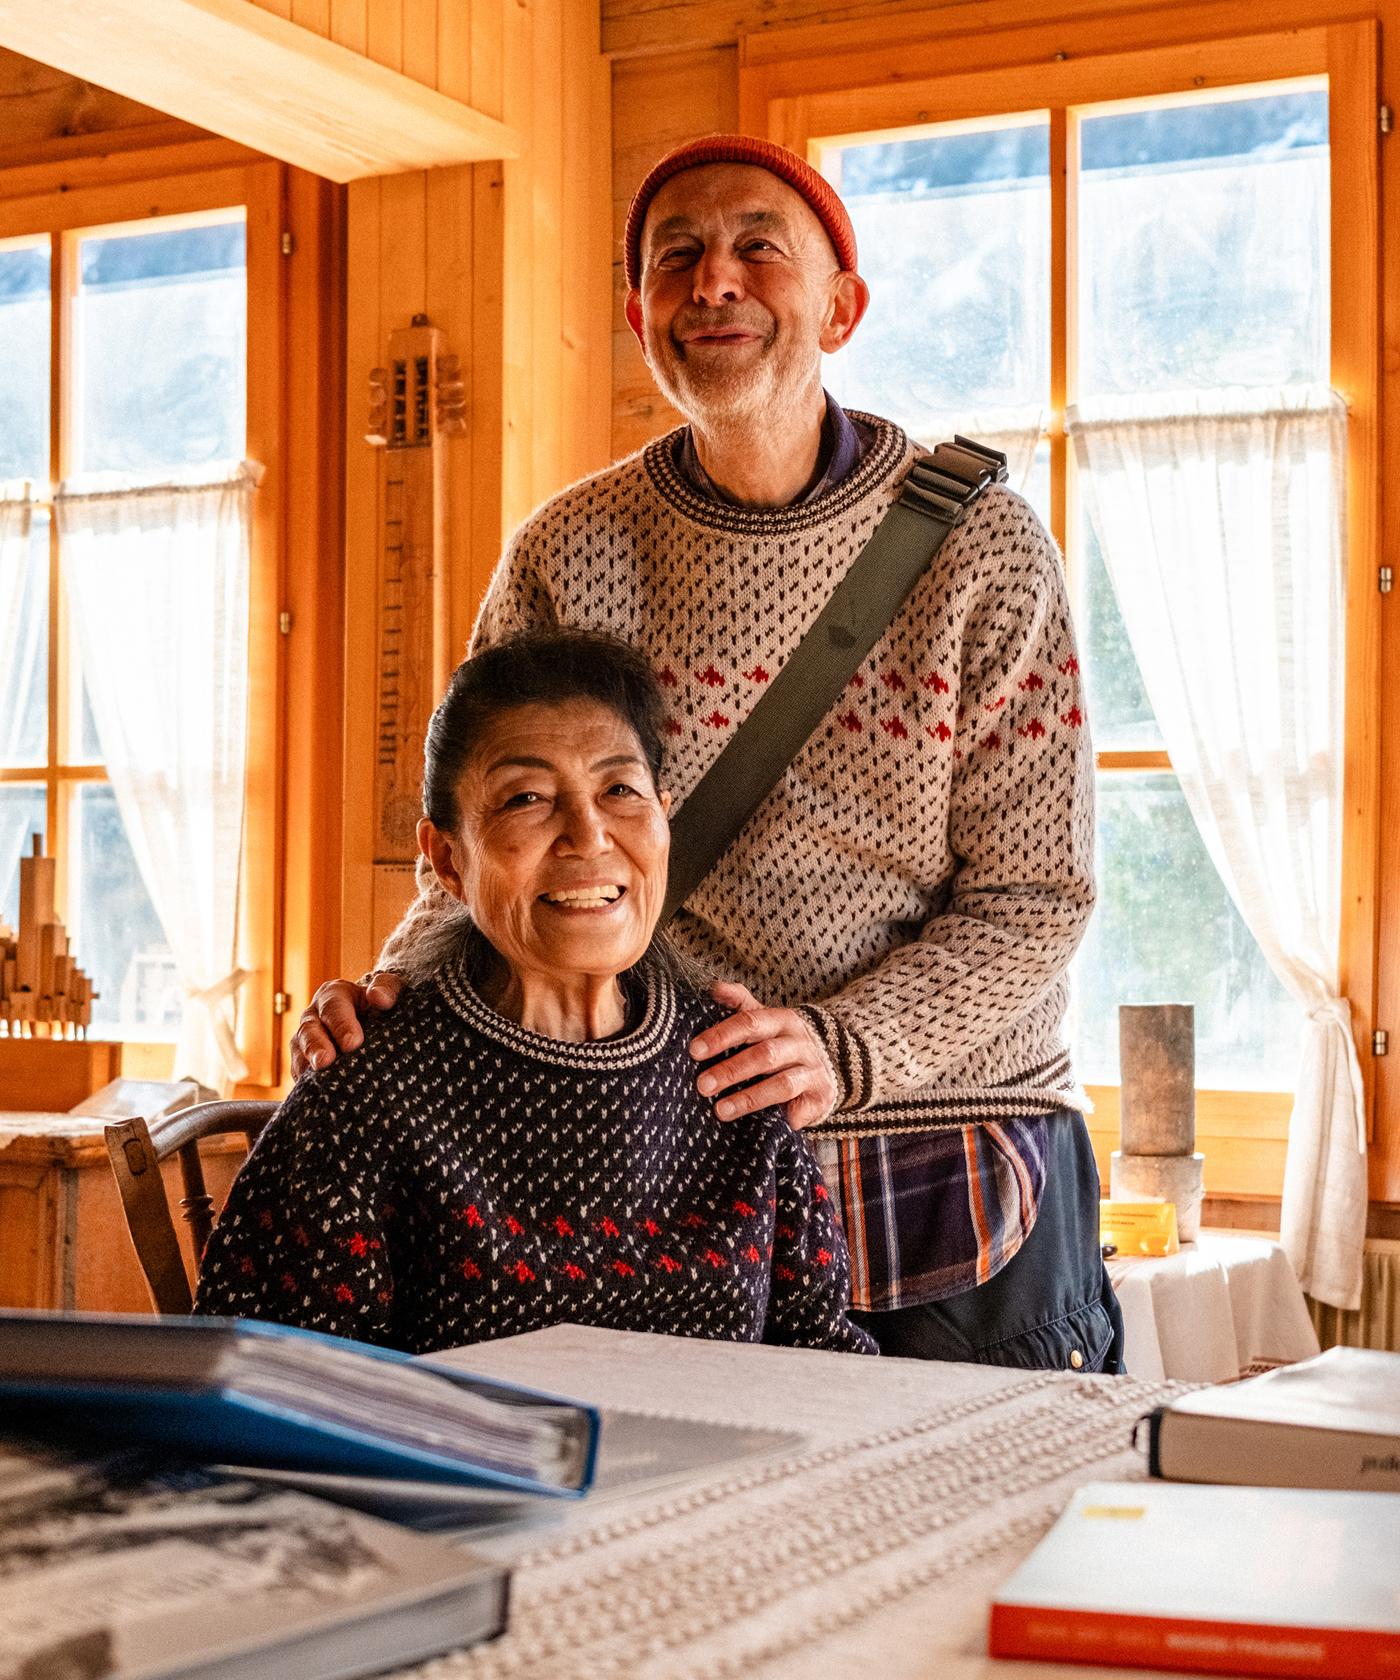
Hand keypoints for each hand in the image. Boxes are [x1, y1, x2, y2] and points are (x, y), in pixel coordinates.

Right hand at [289, 972, 404, 1077]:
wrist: (375, 1018)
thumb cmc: (384, 1002)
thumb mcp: (390, 988)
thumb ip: (387, 988)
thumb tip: (379, 998)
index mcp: (334, 994)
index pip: (333, 1007)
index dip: (341, 1025)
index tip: (352, 1043)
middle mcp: (315, 1015)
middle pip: (309, 1030)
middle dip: (316, 1046)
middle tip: (325, 1061)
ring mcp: (306, 1039)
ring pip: (298, 1051)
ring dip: (305, 1065)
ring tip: (316, 1081)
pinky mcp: (304, 1060)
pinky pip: (298, 1071)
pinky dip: (305, 1082)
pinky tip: (314, 1092)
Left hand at [688, 981, 836, 1129]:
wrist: (830, 1061)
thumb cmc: (784, 1041)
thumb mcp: (765, 1019)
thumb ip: (740, 1003)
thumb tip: (714, 988)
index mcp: (782, 1021)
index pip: (750, 1023)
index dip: (721, 1036)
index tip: (695, 1051)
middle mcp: (800, 1044)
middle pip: (764, 1055)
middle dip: (731, 1070)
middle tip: (702, 1086)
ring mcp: (813, 1071)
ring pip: (782, 1084)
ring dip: (750, 1098)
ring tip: (721, 1110)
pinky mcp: (822, 1096)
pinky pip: (804, 1108)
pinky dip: (789, 1117)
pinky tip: (771, 1125)